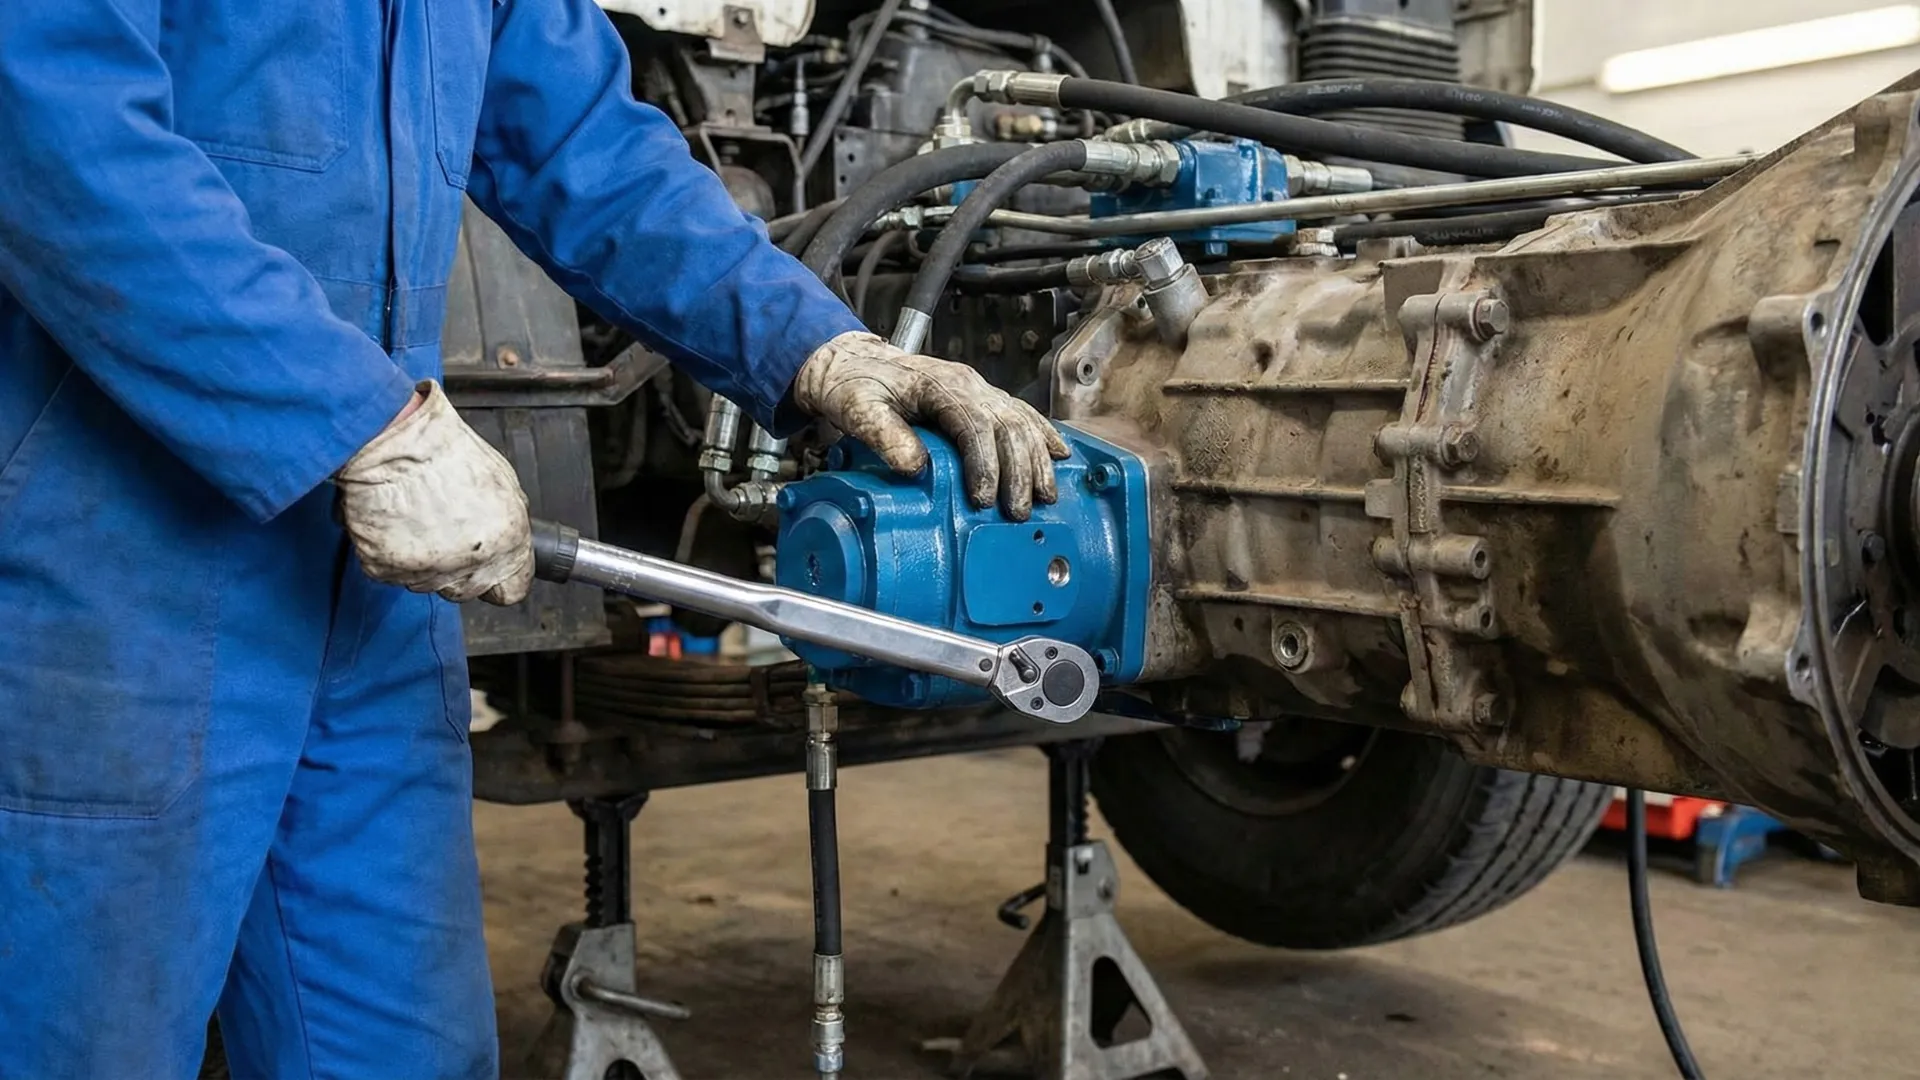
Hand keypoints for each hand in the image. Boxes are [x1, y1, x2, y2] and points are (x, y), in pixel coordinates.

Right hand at [335, 381, 533, 604]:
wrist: (392, 438)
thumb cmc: (442, 449)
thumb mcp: (501, 482)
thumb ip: (507, 524)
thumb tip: (507, 543)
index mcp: (504, 541)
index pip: (512, 591)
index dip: (501, 579)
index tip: (493, 573)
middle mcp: (469, 561)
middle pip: (467, 590)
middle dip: (460, 569)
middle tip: (445, 533)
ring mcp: (426, 568)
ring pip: (428, 583)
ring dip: (424, 560)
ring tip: (418, 519)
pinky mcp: (386, 567)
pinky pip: (392, 572)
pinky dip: (391, 552)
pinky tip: (396, 522)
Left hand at [791, 331, 1069, 519]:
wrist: (851, 361)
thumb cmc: (853, 385)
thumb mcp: (858, 409)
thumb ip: (885, 436)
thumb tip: (917, 467)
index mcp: (942, 385)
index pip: (976, 425)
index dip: (985, 464)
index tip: (984, 500)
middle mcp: (969, 385)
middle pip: (1009, 425)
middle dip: (1020, 471)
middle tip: (1019, 512)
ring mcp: (979, 390)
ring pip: (1022, 421)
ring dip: (1038, 460)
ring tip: (1045, 497)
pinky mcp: (982, 400)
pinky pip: (1022, 415)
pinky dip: (1043, 435)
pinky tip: (1060, 455)